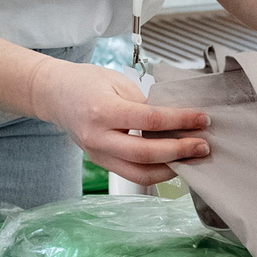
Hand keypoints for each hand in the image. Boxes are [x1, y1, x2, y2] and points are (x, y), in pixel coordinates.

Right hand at [33, 60, 209, 186]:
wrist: (54, 94)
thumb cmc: (85, 82)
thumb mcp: (117, 82)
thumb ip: (144, 103)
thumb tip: (176, 120)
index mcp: (102, 111)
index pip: (150, 120)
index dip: (181, 121)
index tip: (202, 118)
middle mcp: (97, 137)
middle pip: (146, 154)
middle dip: (180, 152)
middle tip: (203, 146)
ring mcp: (97, 154)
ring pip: (140, 174)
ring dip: (171, 169)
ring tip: (191, 158)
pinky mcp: (101, 162)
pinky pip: (132, 173)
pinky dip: (155, 170)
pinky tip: (172, 160)